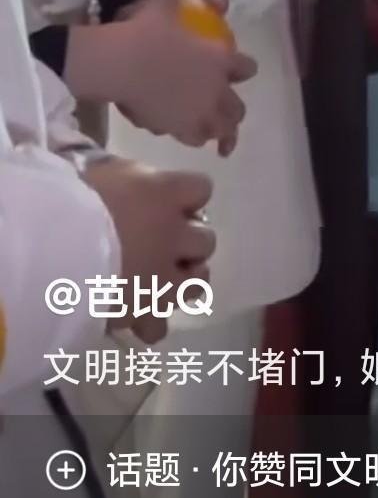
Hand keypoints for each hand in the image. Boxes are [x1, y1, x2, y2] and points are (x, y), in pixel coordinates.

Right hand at [67, 0, 255, 152]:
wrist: (119, 63)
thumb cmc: (144, 31)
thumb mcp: (164, 5)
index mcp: (220, 60)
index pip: (247, 68)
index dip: (246, 68)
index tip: (241, 68)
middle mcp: (215, 91)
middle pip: (237, 110)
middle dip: (236, 112)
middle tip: (231, 112)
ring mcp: (196, 113)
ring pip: (218, 131)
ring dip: (219, 132)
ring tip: (215, 136)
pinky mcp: (174, 128)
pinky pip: (188, 137)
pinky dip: (189, 136)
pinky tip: (184, 135)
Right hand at [81, 160, 214, 340]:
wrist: (51, 245)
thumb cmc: (73, 199)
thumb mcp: (104, 172)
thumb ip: (131, 179)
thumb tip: (134, 185)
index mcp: (165, 195)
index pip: (202, 188)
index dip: (186, 196)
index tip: (166, 200)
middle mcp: (174, 236)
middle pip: (205, 239)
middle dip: (185, 241)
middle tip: (158, 240)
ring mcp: (163, 277)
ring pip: (198, 282)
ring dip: (183, 279)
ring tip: (158, 277)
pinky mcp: (143, 311)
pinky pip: (159, 326)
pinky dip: (149, 320)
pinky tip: (135, 311)